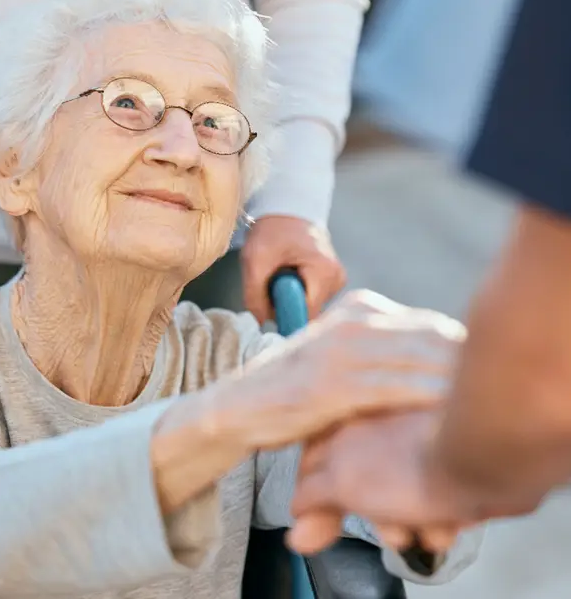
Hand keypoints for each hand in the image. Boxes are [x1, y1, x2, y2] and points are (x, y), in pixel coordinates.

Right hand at [204, 290, 463, 453]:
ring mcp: (341, 351)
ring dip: (453, 383)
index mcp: (355, 308)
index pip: (426, 323)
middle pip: (429, 338)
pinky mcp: (332, 385)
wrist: (240, 406)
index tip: (477, 370)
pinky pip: (393, 391)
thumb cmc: (295, 386)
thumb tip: (434, 357)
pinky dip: (423, 401)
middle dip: (463, 364)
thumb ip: (379, 347)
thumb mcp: (338, 353)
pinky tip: (443, 416)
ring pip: (417, 363)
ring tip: (475, 404)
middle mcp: (351, 321)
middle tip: (483, 389)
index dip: (459, 349)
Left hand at [241, 215, 345, 322]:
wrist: (286, 209)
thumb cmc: (273, 230)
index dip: (285, 315)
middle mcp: (337, 279)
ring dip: (290, 298)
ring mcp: (337, 280)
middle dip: (286, 304)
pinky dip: (296, 292)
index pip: (306, 314)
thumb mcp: (255, 260)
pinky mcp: (332, 280)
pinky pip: (311, 298)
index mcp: (325, 273)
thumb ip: (254, 295)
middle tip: (271, 284)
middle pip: (308, 312)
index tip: (269, 305)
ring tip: (279, 276)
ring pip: (309, 306)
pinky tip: (289, 276)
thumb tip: (262, 323)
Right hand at [288, 410, 483, 554]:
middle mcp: (375, 435)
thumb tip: (294, 533)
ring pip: (398, 502)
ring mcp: (413, 450)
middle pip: (357, 489)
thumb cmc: (405, 464)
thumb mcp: (341, 484)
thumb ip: (314, 502)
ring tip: (423, 528)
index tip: (316, 520)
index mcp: (344, 430)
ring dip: (411, 523)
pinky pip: (434, 504)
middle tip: (389, 530)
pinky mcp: (447, 467)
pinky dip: (441, 519)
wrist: (477, 457)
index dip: (315, 496)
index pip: (314, 465)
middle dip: (372, 516)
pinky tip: (448, 522)